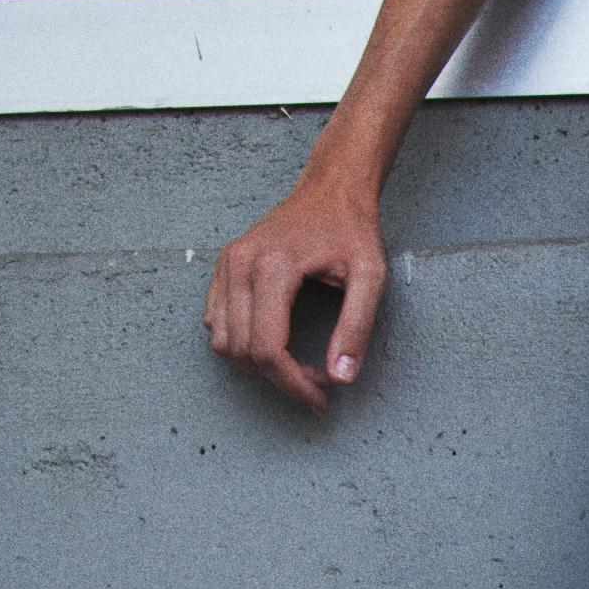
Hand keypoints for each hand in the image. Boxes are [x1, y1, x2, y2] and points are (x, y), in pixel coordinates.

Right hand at [204, 167, 388, 413]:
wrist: (331, 188)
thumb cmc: (352, 229)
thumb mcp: (371, 277)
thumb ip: (357, 328)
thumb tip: (341, 379)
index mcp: (273, 268)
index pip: (267, 349)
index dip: (293, 385)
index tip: (321, 400)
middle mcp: (240, 264)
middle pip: (242, 352)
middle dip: (281, 379)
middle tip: (319, 381)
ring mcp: (227, 264)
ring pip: (223, 341)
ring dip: (258, 367)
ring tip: (299, 365)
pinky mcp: (224, 267)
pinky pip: (217, 322)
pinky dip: (242, 345)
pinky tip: (278, 345)